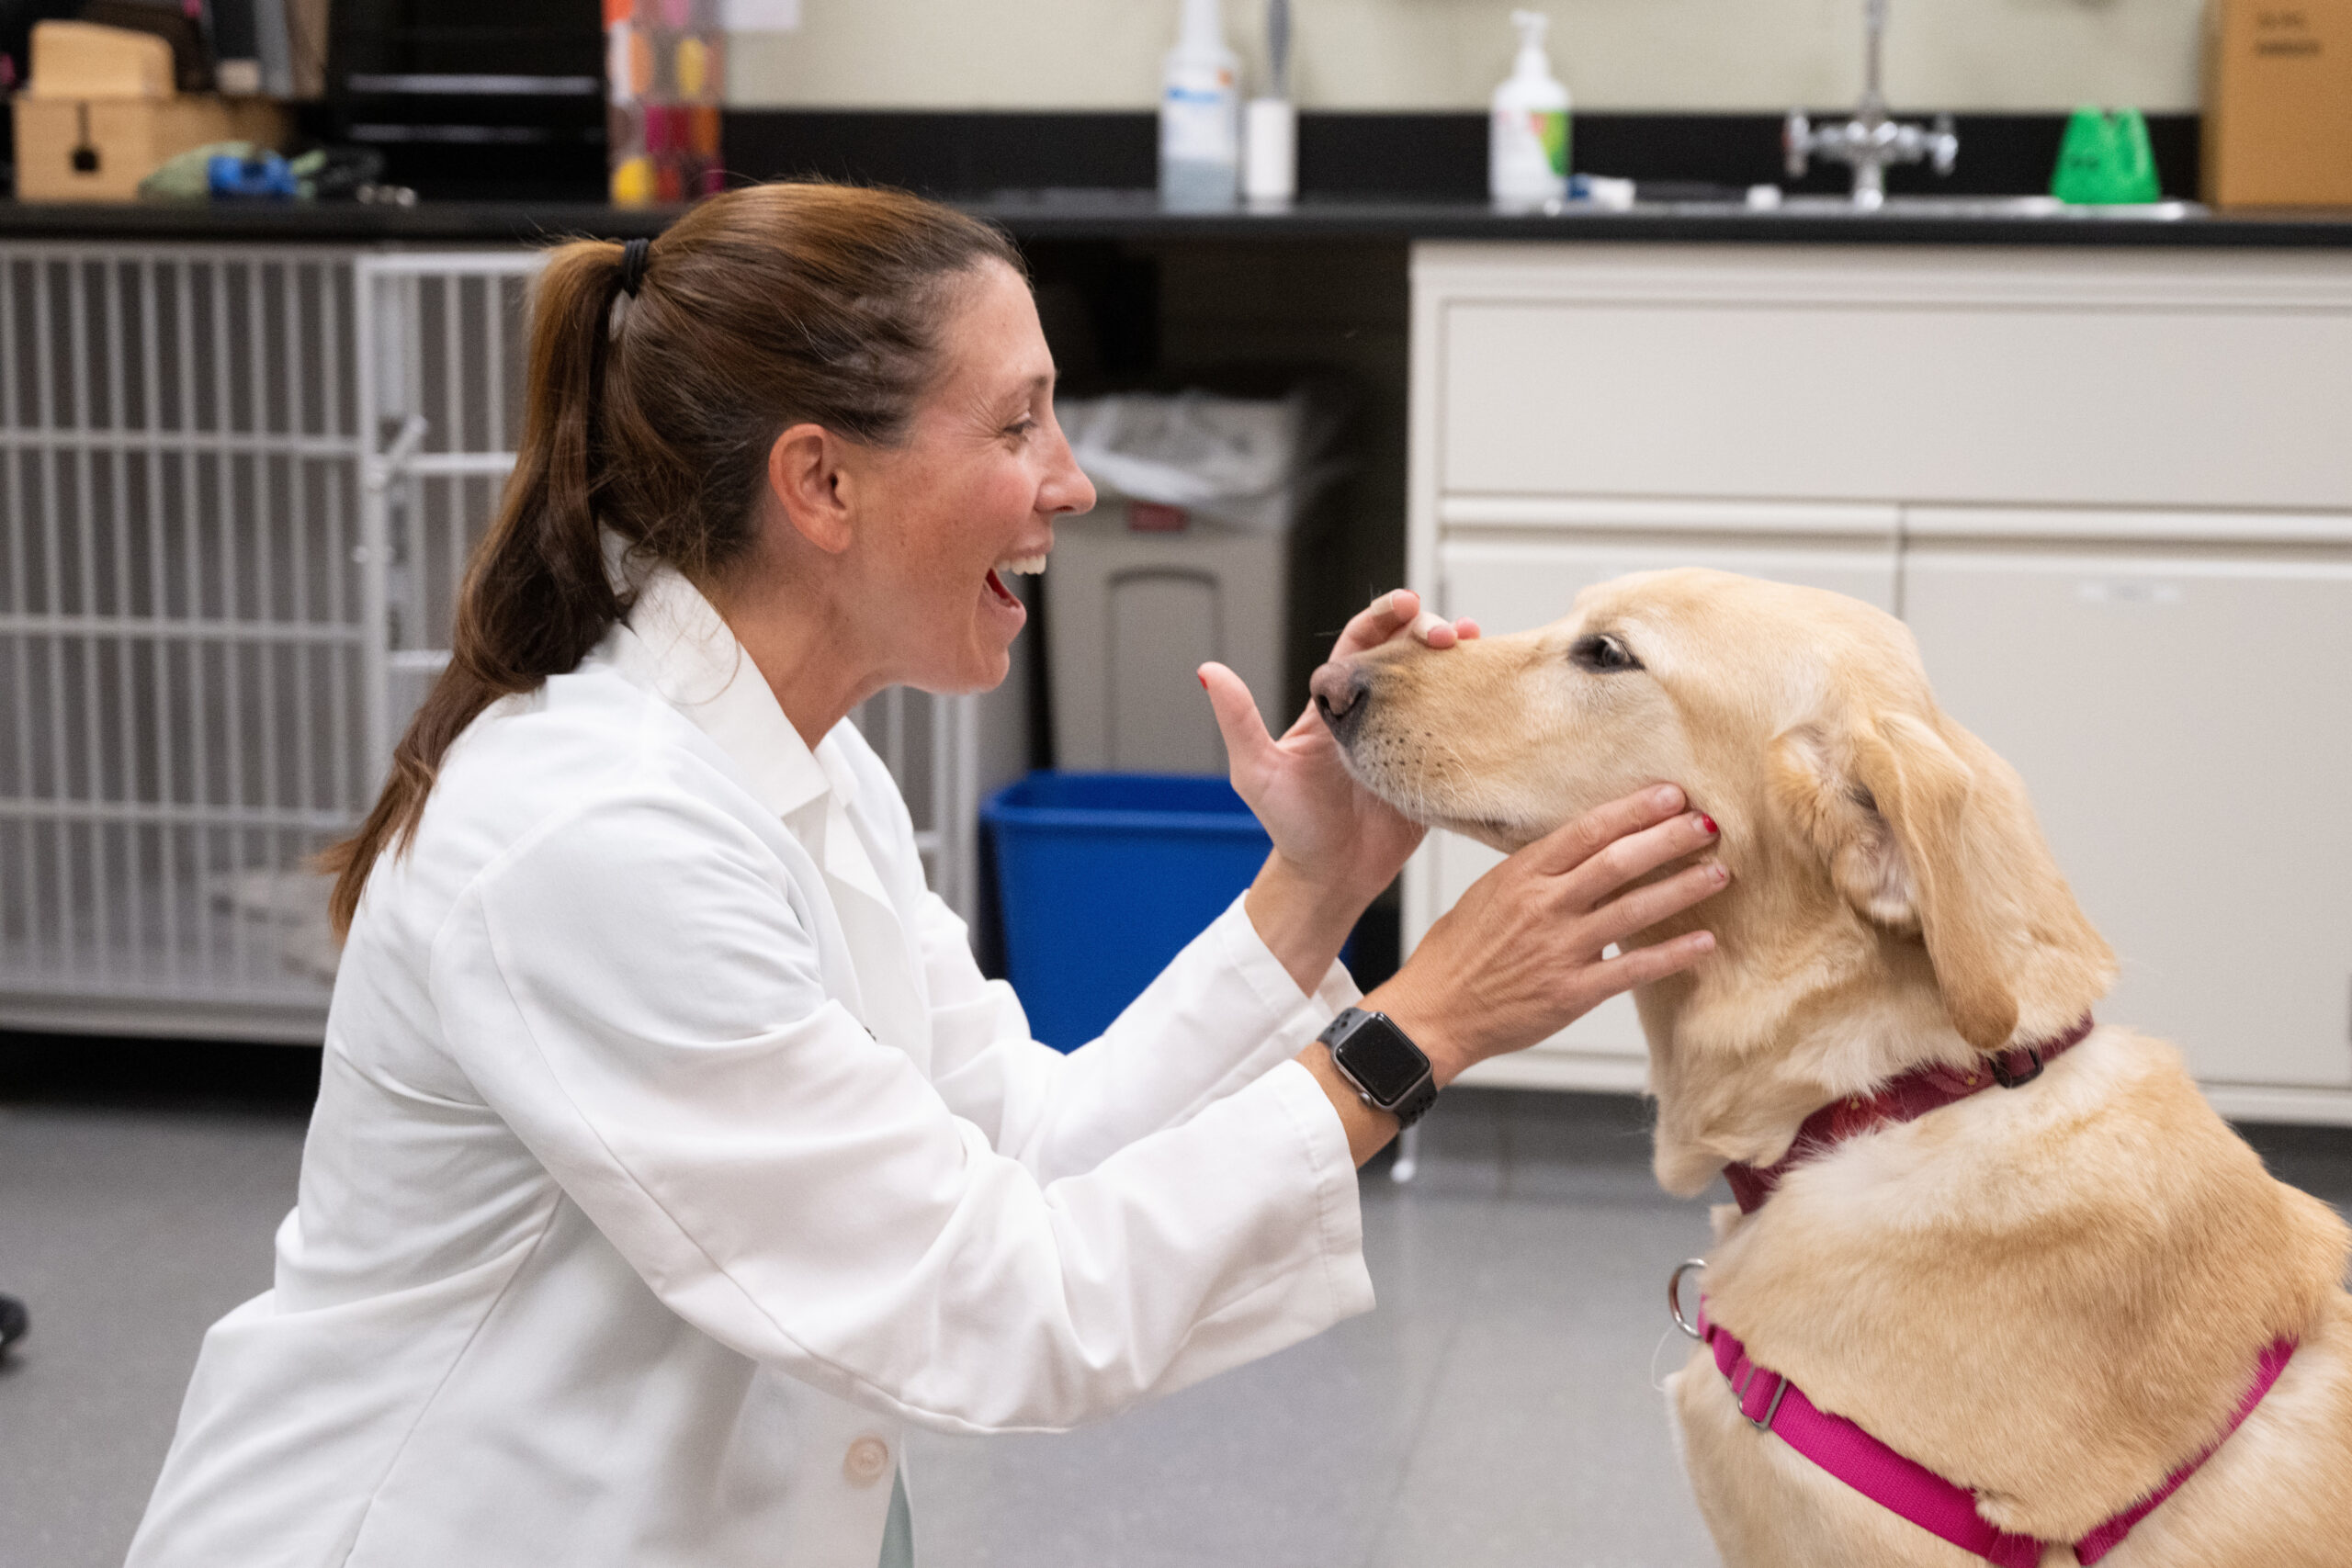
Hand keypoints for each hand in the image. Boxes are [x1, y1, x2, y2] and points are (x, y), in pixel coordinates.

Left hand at [1201, 588, 1479, 909]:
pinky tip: (1493, 686)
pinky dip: (1477, 699)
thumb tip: (1209, 671)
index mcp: (1335, 702)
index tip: (1408, 605)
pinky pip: (1459, 725)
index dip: (1384, 616)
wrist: (1330, 879)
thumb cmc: (1290, 827)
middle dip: (1429, 630)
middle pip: (1406, 651)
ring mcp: (1408, 735)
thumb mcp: (1256, 772)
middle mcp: (1375, 711)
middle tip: (1449, 634)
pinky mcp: (1434, 764)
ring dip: (1459, 656)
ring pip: (1437, 680)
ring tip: (1478, 641)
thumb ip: (1238, 720)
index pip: (1361, 641)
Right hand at [1366, 786, 1726, 1085]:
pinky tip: (1704, 942)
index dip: (1635, 810)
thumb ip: (1537, 872)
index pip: (1588, 831)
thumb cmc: (1457, 954)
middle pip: (1618, 863)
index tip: (1671, 795)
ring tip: (1719, 874)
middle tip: (1709, 823)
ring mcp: (1561, 950)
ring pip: (1634, 911)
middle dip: (1670, 840)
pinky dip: (1673, 954)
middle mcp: (1544, 907)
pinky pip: (1634, 969)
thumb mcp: (1489, 894)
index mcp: (1522, 876)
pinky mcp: (1573, 992)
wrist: (1433, 1013)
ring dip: (1682, 889)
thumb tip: (1583, 849)